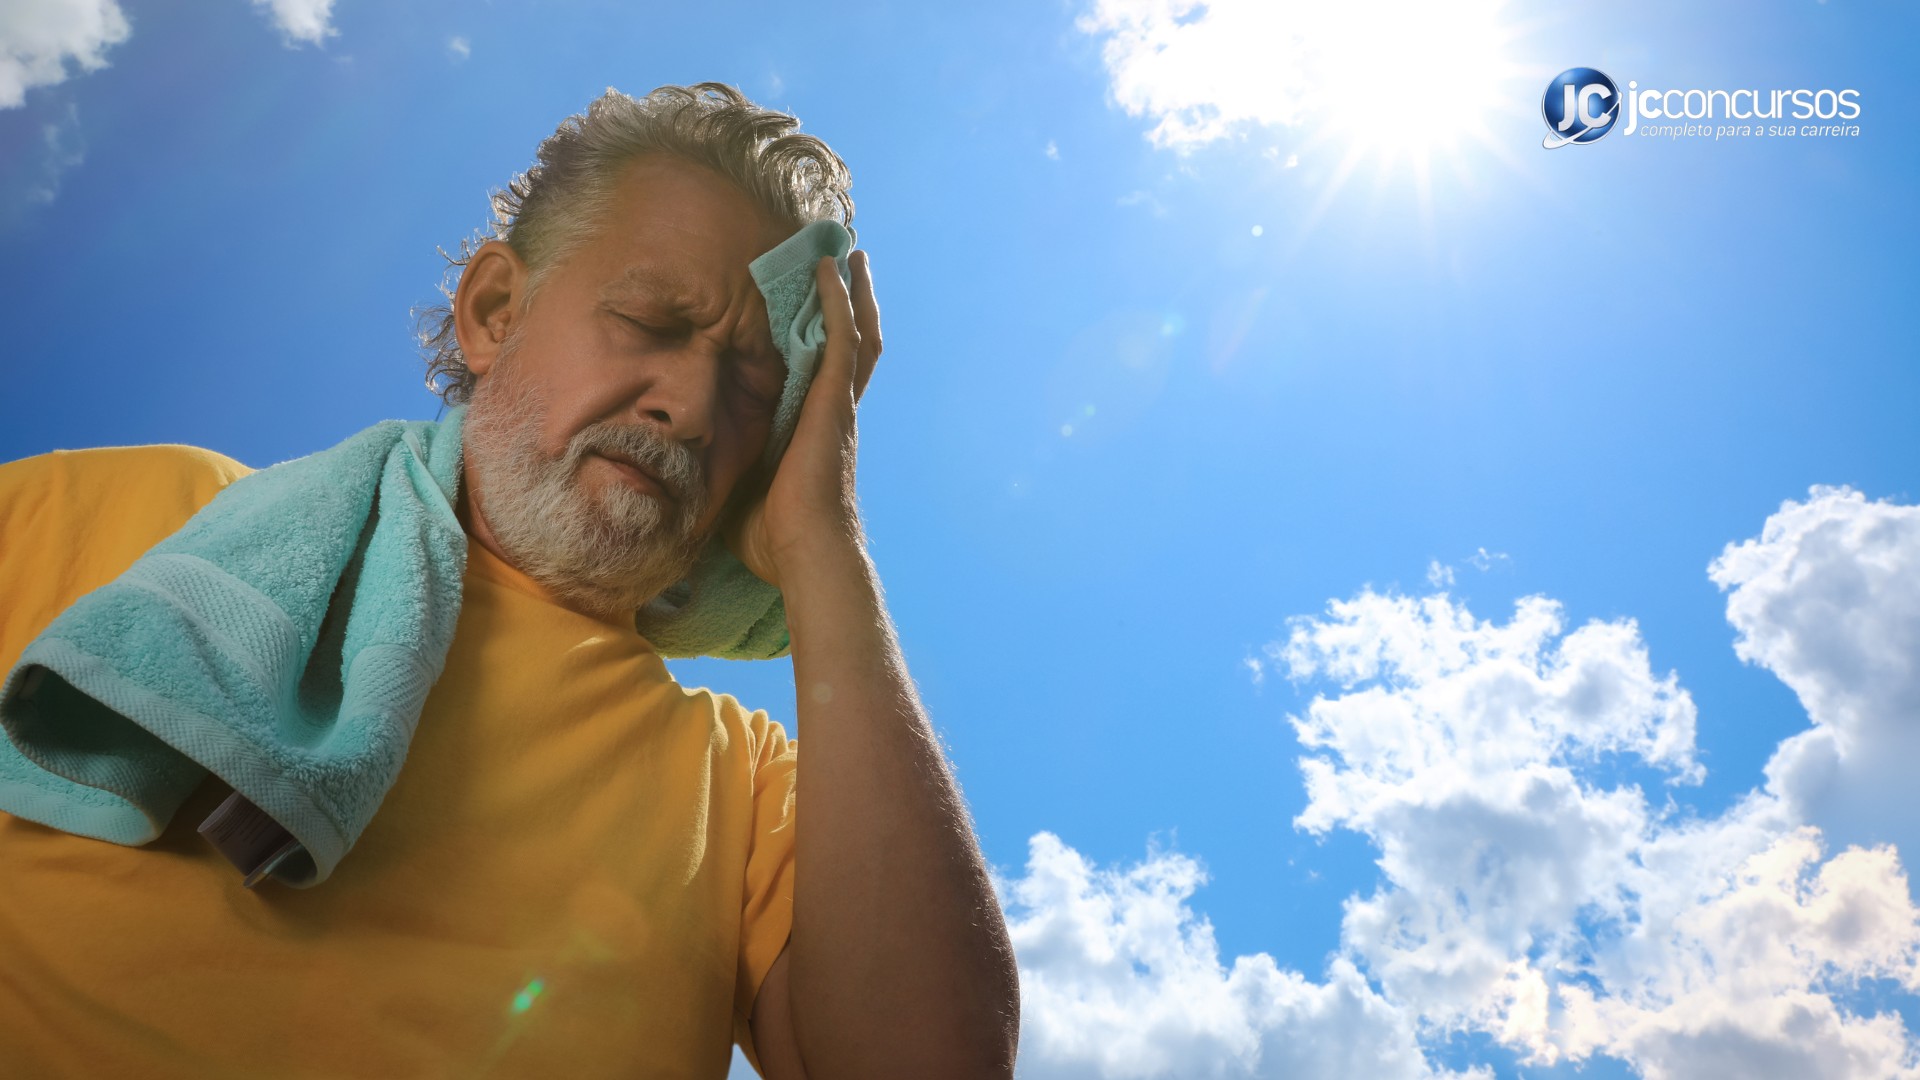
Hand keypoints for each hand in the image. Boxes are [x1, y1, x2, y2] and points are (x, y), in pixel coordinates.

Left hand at [726, 248, 881, 586]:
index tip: (820, 312)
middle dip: (851, 305)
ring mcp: (838, 405)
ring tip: (846, 256)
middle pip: (854, 345)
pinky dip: (838, 304)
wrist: (804, 555)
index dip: (828, 341)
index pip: (827, 375)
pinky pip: (843, 340)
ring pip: (856, 334)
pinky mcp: (835, 402)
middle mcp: (836, 413)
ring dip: (851, 293)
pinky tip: (830, 273)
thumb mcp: (741, 491)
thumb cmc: (773, 539)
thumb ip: (724, 471)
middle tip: (847, 267)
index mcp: (817, 433)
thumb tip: (681, 475)